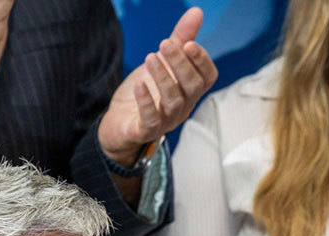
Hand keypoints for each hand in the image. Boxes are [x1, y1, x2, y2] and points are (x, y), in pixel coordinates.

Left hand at [98, 7, 218, 164]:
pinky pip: (151, 120)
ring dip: (163, 78)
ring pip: (173, 102)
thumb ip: (180, 39)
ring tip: (150, 58)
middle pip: (192, 88)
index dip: (202, 61)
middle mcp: (183, 106)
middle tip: (165, 44)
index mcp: (190, 89)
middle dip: (180, 64)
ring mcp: (166, 120)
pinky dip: (146, 102)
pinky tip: (139, 85)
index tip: (188, 44)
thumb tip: (197, 12)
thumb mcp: (162, 61)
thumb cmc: (147, 91)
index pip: (207, 77)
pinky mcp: (146, 130)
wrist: (121, 121)